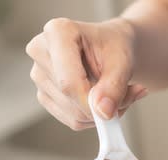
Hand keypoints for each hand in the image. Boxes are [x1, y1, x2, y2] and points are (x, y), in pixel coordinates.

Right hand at [25, 17, 147, 129]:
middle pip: (69, 98)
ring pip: (72, 113)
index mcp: (58, 32)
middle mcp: (41, 51)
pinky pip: (71, 119)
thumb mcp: (123, 61)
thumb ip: (114, 86)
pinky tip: (101, 100)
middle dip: (102, 105)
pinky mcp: (44, 95)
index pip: (68, 81)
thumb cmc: (115, 46)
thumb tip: (102, 113)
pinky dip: (92, 117)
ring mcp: (39, 75)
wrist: (111, 47)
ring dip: (100, 112)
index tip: (110, 111)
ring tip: (115, 93)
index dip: (90, 102)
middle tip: (128, 93)